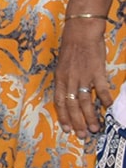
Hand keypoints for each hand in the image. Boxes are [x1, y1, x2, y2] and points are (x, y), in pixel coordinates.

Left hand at [54, 18, 114, 136]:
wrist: (81, 32)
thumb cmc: (71, 48)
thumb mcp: (63, 65)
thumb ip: (66, 81)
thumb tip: (71, 95)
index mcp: (59, 78)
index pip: (59, 102)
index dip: (63, 116)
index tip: (66, 129)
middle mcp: (69, 79)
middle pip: (71, 105)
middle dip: (76, 122)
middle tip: (82, 135)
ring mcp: (83, 76)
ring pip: (85, 102)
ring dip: (90, 117)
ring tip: (94, 129)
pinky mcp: (96, 72)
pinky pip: (101, 90)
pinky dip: (105, 100)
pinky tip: (108, 109)